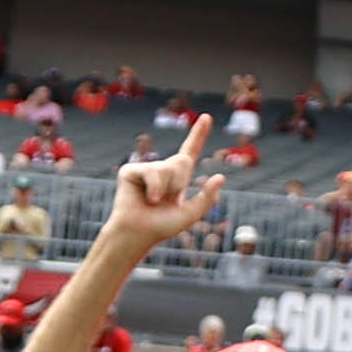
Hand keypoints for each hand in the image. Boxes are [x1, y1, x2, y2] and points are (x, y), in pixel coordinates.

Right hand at [108, 117, 223, 247]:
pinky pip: (152, 172)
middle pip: (183, 161)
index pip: (190, 151)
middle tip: (168, 199)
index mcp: (177, 178)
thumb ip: (207, 197)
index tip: (206, 117)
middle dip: (180, 182)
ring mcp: (145, 169)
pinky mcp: (130, 171)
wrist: (138, 234)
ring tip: (154, 201)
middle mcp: (162, 170)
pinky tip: (147, 198)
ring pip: (168, 168)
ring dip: (166, 189)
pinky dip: (154, 189)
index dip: (198, 134)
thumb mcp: (191, 213)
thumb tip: (221, 176)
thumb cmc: (162, 226)